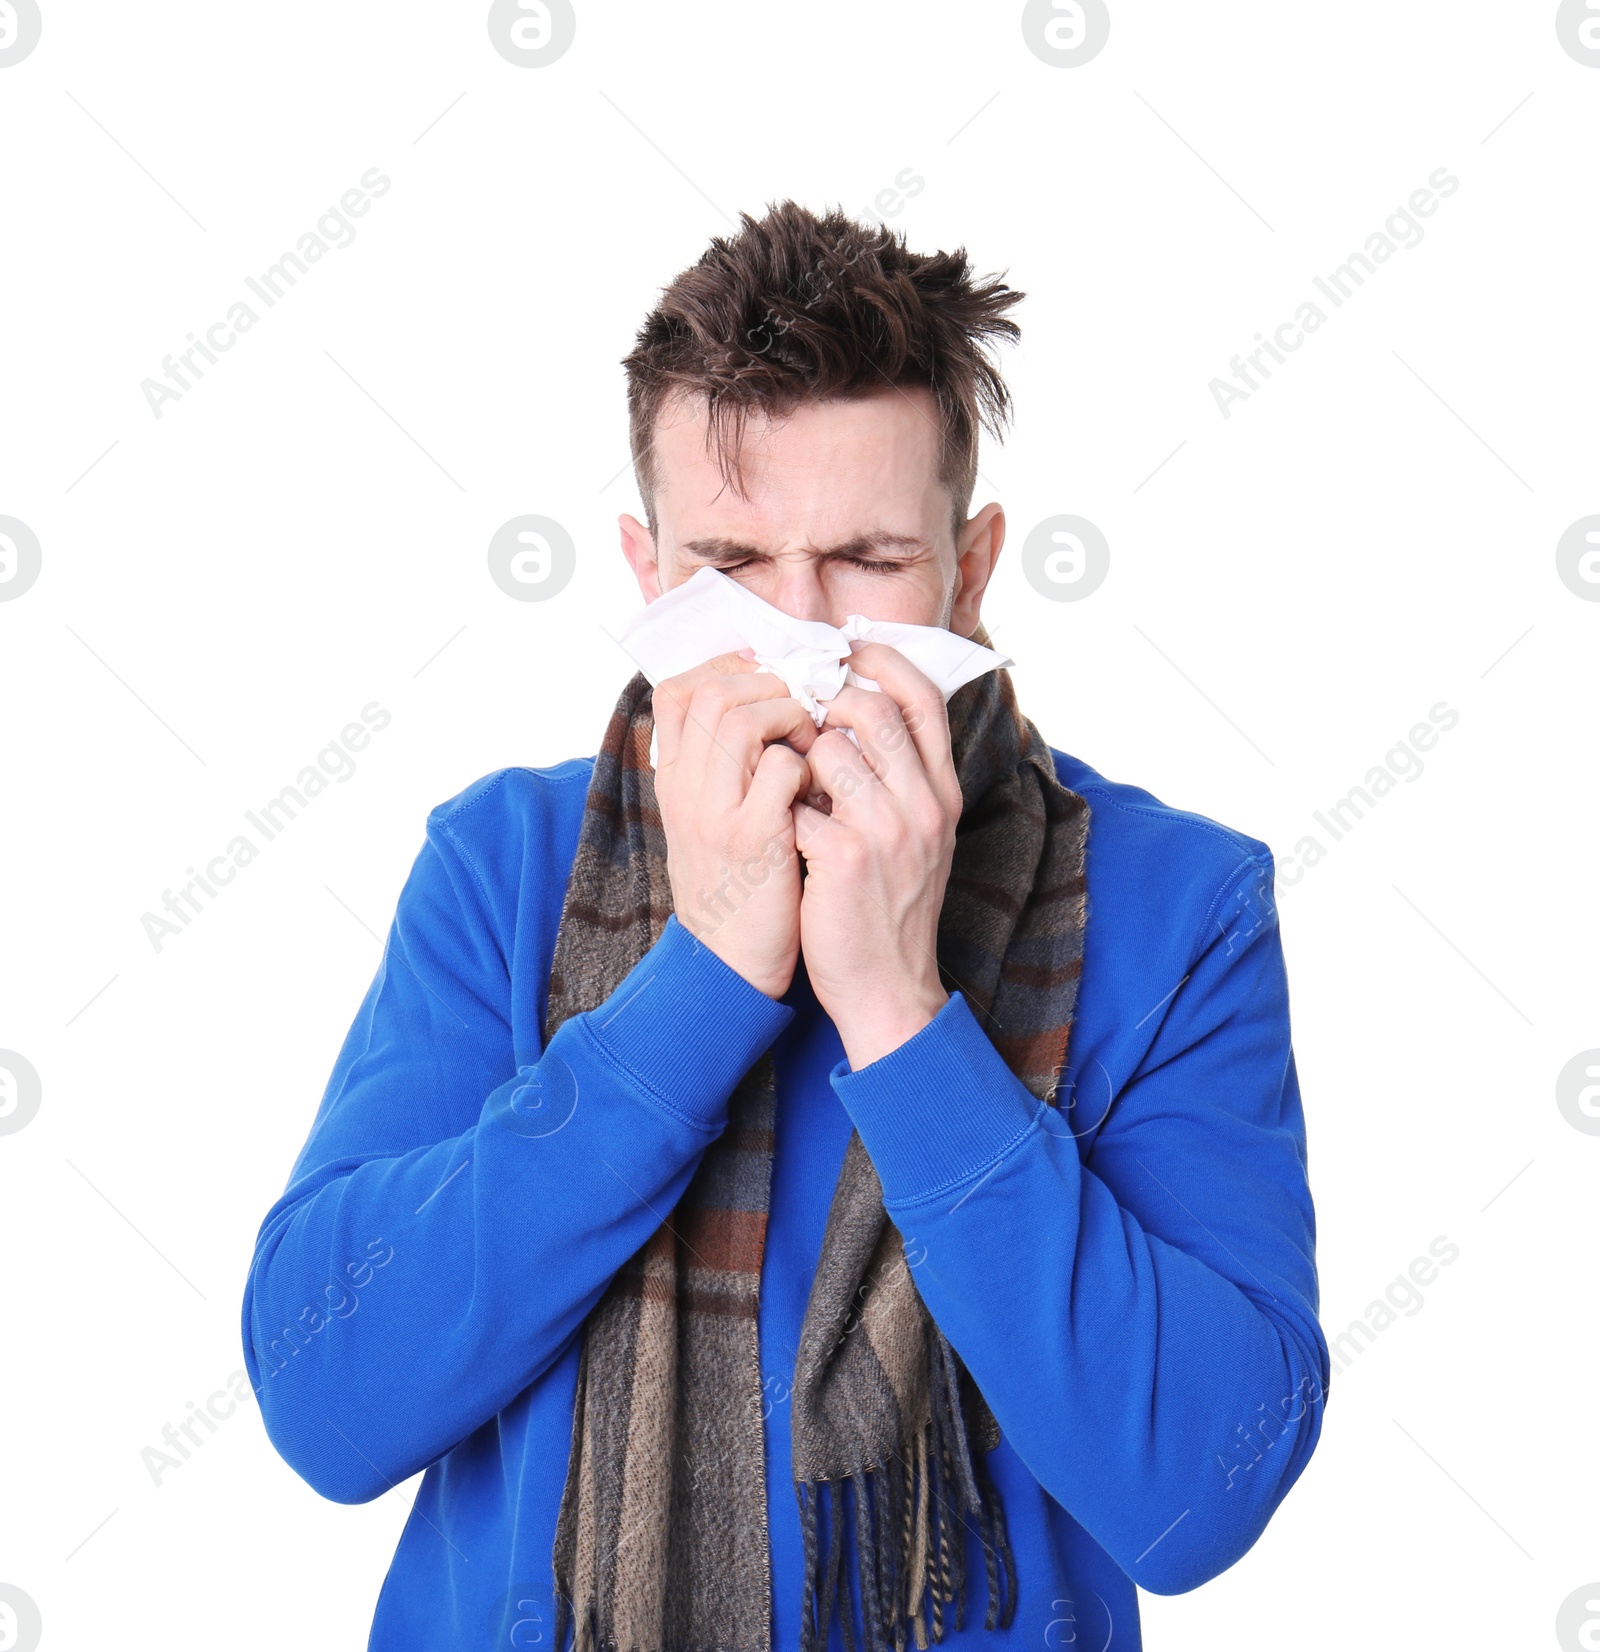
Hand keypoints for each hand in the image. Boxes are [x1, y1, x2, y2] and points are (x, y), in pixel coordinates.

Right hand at [652, 652, 817, 998]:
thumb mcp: (706, 822)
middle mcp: (684, 791)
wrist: (731, 967)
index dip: (727, 669)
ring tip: (812, 741)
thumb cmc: (735, 889)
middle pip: (709, 691)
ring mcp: (714, 814)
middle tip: (802, 705)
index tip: (769, 680)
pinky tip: (820, 787)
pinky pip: (781, 768)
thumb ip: (720, 768)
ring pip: (741, 718)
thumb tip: (758, 708)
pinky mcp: (752, 840)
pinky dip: (809, 764)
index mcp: (673, 782)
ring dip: (789, 716)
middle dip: (767, 684)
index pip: (678, 690)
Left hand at [790, 641, 961, 1067]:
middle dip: (823, 700)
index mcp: (941, 791)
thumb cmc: (889, 906)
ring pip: (829, 748)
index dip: (881, 659)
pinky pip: (796, 801)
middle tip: (794, 713)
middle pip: (872, 708)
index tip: (844, 648)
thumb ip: (898, 776)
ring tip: (785, 781)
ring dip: (795, 756)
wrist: (888, 988)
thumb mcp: (915, 836)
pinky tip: (778, 830)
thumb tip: (852, 715)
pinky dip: (779, 807)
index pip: (923, 697)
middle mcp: (923, 803)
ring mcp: (887, 829)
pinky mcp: (845, 857)